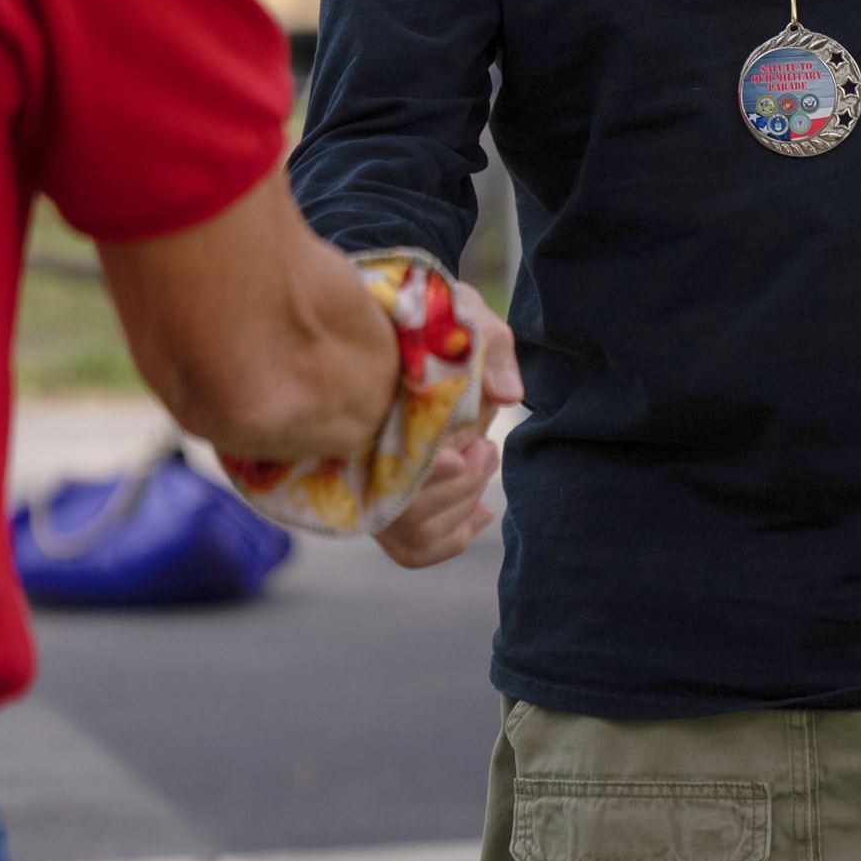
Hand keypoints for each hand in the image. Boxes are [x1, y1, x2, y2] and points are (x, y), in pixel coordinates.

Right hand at [378, 289, 520, 570]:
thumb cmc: (429, 316)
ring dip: (462, 503)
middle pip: (407, 508)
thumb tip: (506, 395)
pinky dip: (454, 536)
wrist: (395, 322)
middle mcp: (353, 458)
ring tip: (483, 457)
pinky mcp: (383, 509)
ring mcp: (365, 489)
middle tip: (485, 447)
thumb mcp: (458, 310)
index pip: (382, 462)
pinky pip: (414, 550)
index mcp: (363, 408)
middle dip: (461, 483)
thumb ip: (488, 344)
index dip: (429, 471)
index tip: (459, 457)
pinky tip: (481, 510)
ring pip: (412, 531)